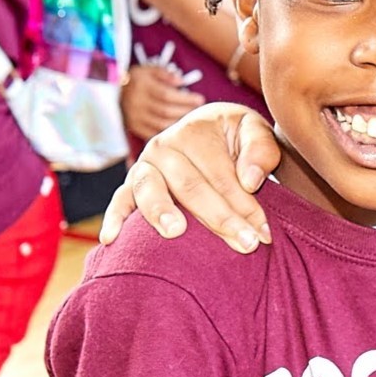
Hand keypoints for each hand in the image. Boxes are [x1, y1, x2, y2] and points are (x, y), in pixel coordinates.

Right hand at [99, 102, 280, 248]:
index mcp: (194, 131)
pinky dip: (114, 218)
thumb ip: (260, 150)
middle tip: (246, 245)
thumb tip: (250, 181)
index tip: (264, 233)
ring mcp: (145, 166)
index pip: (223, 176)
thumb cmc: (236, 137)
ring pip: (152, 191)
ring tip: (175, 232)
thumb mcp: (255, 131)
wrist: (210, 133)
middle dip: (221, 220)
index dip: (246, 206)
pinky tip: (111, 239)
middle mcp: (164, 147)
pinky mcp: (132, 185)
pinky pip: (120, 200)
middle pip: (192, 188)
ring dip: (162, 213)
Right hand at [121, 62, 200, 142]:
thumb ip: (164, 74)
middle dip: (186, 111)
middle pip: (166, 110)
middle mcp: (137, 102)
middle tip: (199, 110)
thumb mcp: (147, 70)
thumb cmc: (134, 79)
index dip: (185, 98)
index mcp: (142, 86)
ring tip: (191, 119)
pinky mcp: (133, 127)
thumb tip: (181, 81)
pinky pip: (153, 133)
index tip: (200, 99)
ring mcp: (134, 116)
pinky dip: (167, 132)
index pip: (167, 95)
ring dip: (179, 122)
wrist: (109, 91)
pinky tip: (178, 128)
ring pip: (161, 123)